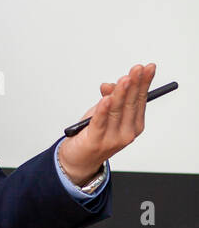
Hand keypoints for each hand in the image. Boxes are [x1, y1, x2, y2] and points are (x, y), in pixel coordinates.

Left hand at [58, 62, 155, 182]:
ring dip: (121, 93)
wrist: (79, 159)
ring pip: (117, 110)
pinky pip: (100, 121)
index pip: (140, 100)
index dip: (144, 83)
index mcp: (133, 125)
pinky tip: (106, 98)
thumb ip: (108, 98)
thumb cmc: (93, 133)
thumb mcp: (102, 112)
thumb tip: (108, 85)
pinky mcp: (96, 140)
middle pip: (132, 104)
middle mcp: (127, 132)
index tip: (148, 68)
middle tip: (138, 69)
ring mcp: (113, 137)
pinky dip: (103, 109)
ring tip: (125, 79)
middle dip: (135, 84)